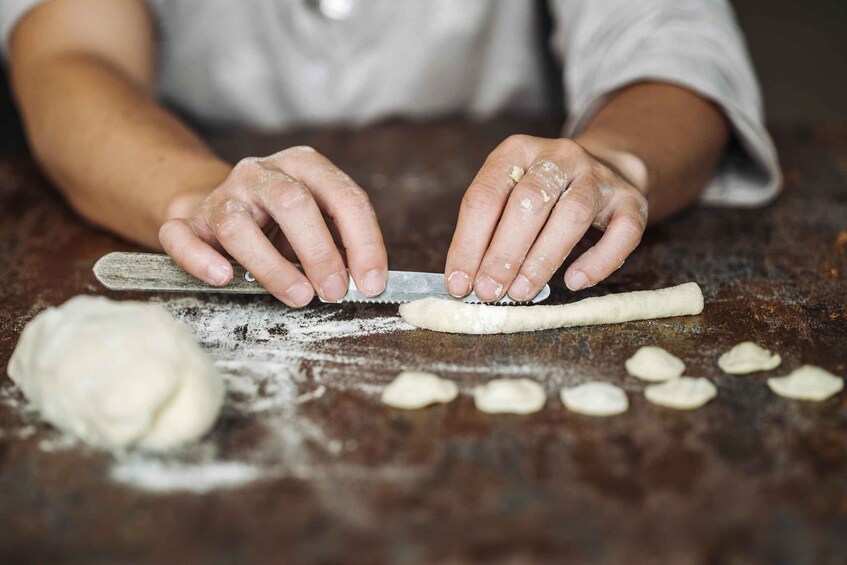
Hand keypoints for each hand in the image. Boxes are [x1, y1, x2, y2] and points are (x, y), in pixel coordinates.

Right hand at [159, 146, 387, 306]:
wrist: (223, 207)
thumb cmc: (283, 223)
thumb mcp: (320, 222)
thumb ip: (343, 245)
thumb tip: (366, 281)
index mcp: (304, 166)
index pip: (343, 196)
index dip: (363, 241)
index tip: (371, 282)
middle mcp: (262, 173)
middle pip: (293, 202)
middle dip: (320, 251)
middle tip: (336, 291)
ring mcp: (223, 195)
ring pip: (238, 224)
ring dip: (272, 266)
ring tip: (299, 296)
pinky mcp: (189, 221)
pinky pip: (182, 236)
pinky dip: (200, 259)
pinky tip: (223, 277)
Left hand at [445, 135, 647, 300]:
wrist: (605, 168)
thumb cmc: (543, 194)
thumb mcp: (508, 196)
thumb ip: (487, 232)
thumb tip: (465, 281)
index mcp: (517, 151)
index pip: (485, 196)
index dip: (468, 243)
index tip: (459, 283)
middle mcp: (558, 156)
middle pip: (529, 202)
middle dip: (504, 253)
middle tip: (489, 292)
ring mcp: (598, 175)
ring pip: (573, 214)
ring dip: (543, 258)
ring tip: (521, 292)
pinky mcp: (631, 199)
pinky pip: (622, 231)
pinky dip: (599, 260)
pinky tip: (574, 281)